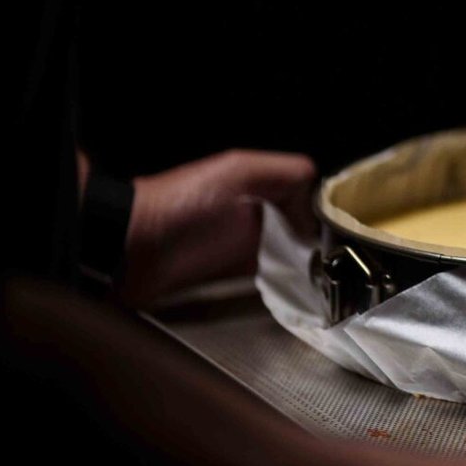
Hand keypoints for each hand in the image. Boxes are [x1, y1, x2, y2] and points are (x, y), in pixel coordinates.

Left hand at [120, 149, 316, 305]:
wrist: (128, 247)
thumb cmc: (180, 206)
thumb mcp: (238, 171)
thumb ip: (283, 175)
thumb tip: (314, 204)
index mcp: (255, 185)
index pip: (305, 193)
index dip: (322, 211)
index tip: (337, 232)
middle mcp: (250, 213)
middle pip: (299, 228)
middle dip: (318, 243)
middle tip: (334, 262)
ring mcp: (237, 245)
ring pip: (286, 256)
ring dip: (302, 267)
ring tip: (321, 281)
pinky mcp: (224, 276)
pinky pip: (262, 282)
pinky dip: (280, 287)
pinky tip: (293, 294)